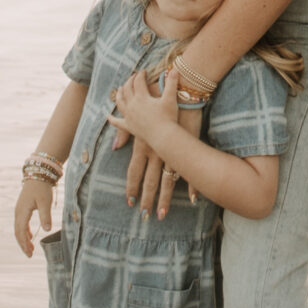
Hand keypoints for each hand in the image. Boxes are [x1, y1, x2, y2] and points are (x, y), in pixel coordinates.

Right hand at [13, 174, 52, 256]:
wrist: (38, 174)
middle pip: (17, 232)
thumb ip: (46, 216)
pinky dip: (25, 231)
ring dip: (24, 239)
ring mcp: (19, 210)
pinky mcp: (23, 207)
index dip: (24, 244)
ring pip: (19, 228)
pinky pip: (21, 223)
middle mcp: (18, 212)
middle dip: (23, 244)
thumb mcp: (45, 202)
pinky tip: (30, 236)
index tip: (30, 254)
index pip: (21, 232)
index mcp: (22, 212)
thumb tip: (47, 230)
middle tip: (30, 255)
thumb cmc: (42, 188)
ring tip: (31, 248)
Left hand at [115, 68, 187, 219]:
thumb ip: (126, 132)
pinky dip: (191, 186)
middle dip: (147, 198)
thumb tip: (115, 147)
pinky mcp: (188, 147)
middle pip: (151, 179)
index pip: (135, 170)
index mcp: (145, 144)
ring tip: (161, 214)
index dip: (132, 186)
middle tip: (145, 216)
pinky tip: (192, 199)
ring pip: (167, 180)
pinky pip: (189, 170)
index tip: (130, 201)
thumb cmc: (159, 101)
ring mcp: (174, 150)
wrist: (181, 92)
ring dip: (164, 199)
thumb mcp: (140, 116)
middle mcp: (158, 150)